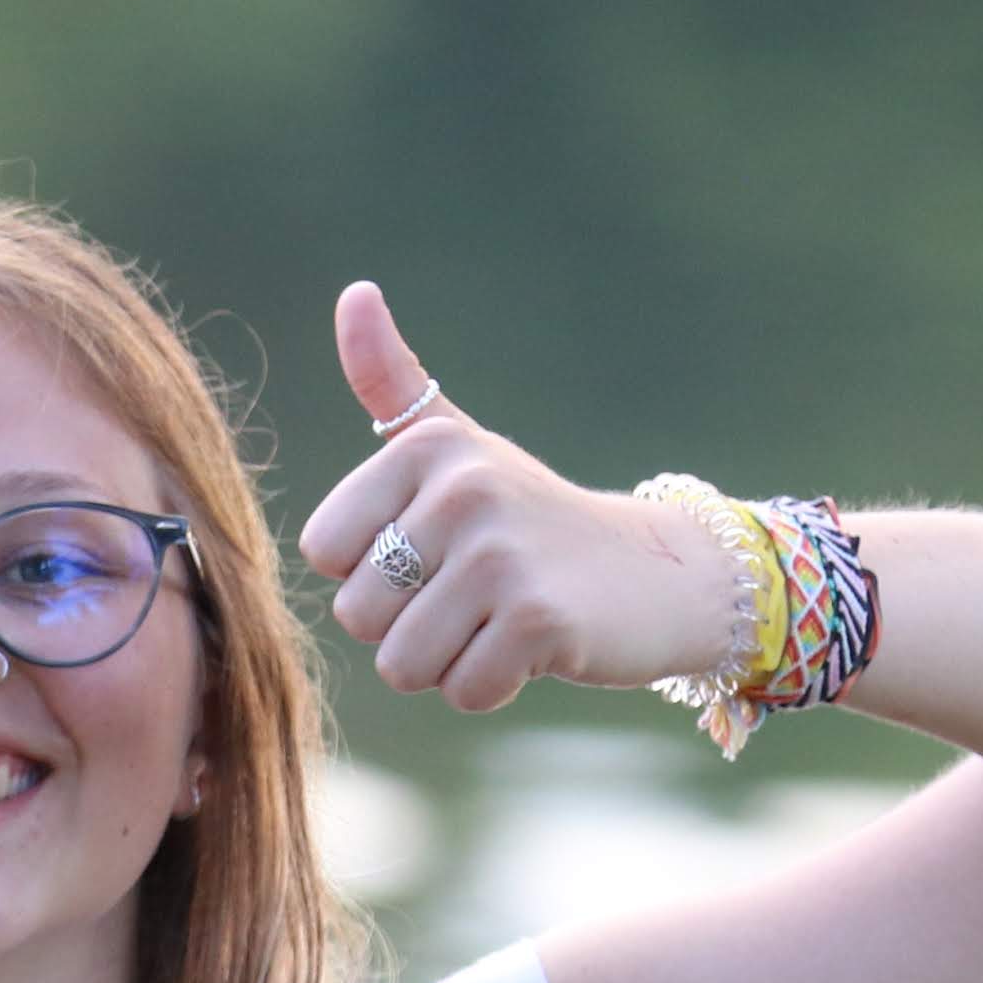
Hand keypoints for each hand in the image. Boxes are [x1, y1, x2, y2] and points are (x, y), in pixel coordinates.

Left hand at [289, 282, 747, 712]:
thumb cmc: (532, 518)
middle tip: (475, 596)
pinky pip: (462, 691)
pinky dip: (493, 687)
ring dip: (448, 663)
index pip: (325, 551)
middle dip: (409, 627)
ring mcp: (501, 554)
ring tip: (499, 622)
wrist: (657, 572)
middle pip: (358, 614)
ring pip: (402, 664)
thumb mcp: (459, 448)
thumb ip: (394, 382)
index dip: (372, 573)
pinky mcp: (538, 619)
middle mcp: (462, 489)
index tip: (436, 551)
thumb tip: (354, 292)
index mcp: (427, 447)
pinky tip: (533, 649)